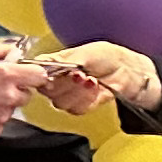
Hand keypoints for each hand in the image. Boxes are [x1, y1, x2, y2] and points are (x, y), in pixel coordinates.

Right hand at [0, 40, 39, 148]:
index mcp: (4, 76)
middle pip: (26, 95)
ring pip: (10, 110)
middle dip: (13, 90)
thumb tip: (13, 50)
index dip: (32, 74)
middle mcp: (7, 98)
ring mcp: (0, 118)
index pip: (39, 75)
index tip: (24, 74)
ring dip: (0, 105)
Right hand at [31, 42, 159, 114]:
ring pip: (60, 102)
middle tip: (79, 73)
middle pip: (46, 91)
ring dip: (78, 91)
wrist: (127, 71)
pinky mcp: (79, 106)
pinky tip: (96, 88)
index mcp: (51, 65)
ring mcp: (67, 95)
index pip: (34, 74)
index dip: (42, 76)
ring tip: (91, 79)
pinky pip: (76, 109)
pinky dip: (88, 99)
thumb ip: (62, 61)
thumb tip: (43, 65)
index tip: (54, 73)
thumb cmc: (107, 56)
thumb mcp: (84, 52)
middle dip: (65, 83)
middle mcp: (55, 81)